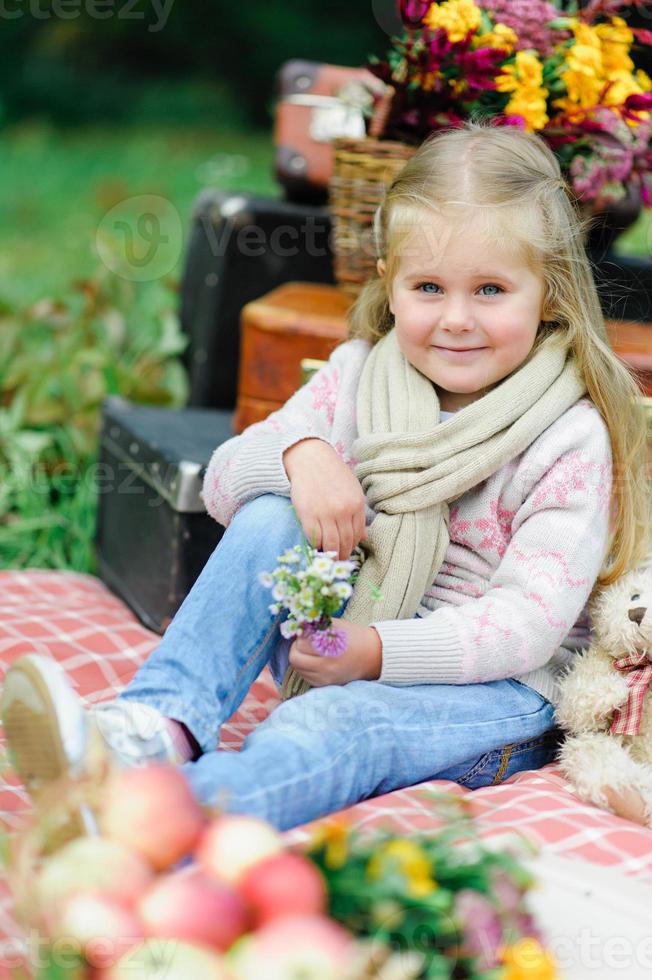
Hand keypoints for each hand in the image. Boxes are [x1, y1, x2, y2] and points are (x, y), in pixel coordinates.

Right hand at [283, 439, 367, 560]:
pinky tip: (316, 544)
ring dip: (330, 554)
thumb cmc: (332, 474)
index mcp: (356, 504)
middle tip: (338, 561)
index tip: (347, 552)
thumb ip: (358, 514)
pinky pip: (314, 537)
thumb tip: (363, 538)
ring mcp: (325, 513)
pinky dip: (316, 544)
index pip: (357, 534)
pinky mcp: (308, 514)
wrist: (310, 459)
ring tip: (328, 557)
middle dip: (342, 554)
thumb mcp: (352, 490)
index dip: (352, 547)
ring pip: (330, 543)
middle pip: (345, 542)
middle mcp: (343, 510)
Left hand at [288, 619, 381, 685]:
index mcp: (330, 651)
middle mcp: (326, 668)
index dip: (301, 635)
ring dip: (300, 658)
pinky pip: (305, 677)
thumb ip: (316, 625)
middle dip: (297, 647)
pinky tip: (315, 660)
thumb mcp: (337, 626)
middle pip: (295, 659)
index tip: (307, 631)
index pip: (301, 644)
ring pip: (298, 669)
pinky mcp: (325, 686)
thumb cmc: (355, 637)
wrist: (374, 656)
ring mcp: (325, 680)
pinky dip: (306, 668)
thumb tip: (297, 625)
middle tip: (304, 641)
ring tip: (311, 650)